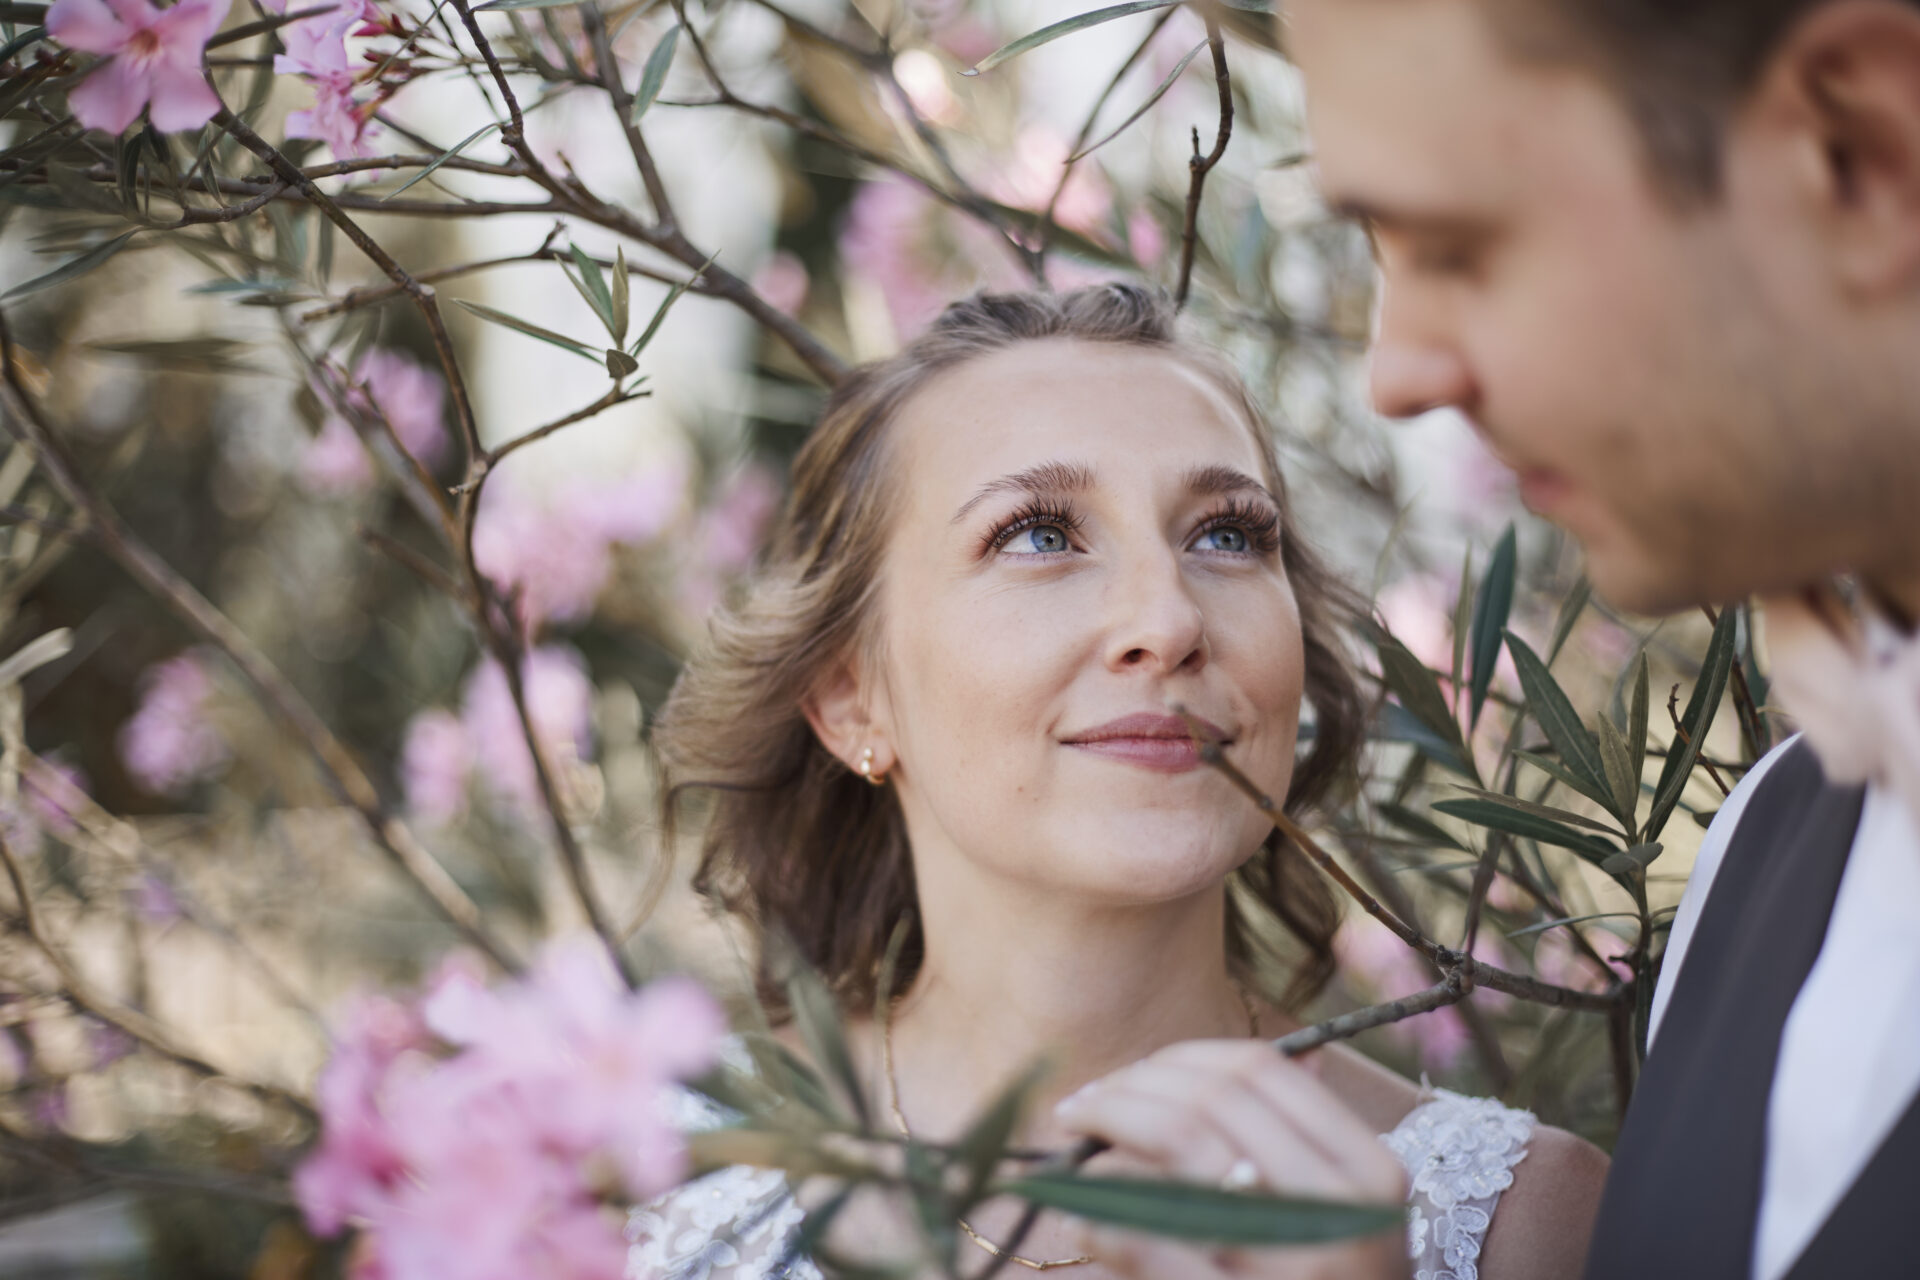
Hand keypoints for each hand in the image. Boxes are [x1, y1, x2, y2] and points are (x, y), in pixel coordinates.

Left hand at [1052, 1039, 1410, 1279]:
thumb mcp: (1344, 1219)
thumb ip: (1295, 1142)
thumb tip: (1221, 1065)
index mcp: (1368, 1171)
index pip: (1257, 1071)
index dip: (1178, 1061)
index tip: (1132, 1075)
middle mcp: (1337, 1212)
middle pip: (1208, 1102)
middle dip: (1128, 1090)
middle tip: (1082, 1104)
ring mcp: (1289, 1265)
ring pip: (1175, 1150)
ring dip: (1107, 1132)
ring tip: (1077, 1146)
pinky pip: (1145, 1240)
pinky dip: (1101, 1215)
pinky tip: (1085, 1219)